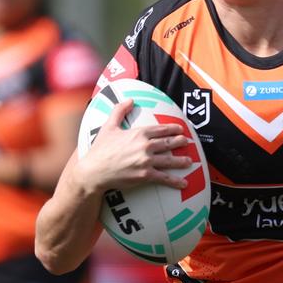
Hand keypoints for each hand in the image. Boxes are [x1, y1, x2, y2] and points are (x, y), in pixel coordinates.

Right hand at [76, 99, 191, 193]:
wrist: (93, 171)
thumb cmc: (100, 150)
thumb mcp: (108, 127)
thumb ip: (119, 111)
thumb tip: (130, 100)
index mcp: (139, 133)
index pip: (161, 129)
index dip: (173, 129)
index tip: (180, 129)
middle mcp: (145, 146)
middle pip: (168, 143)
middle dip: (180, 142)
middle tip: (187, 142)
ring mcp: (146, 161)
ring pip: (170, 160)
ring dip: (182, 161)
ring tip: (189, 161)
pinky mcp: (145, 175)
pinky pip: (164, 178)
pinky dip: (175, 181)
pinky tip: (184, 183)